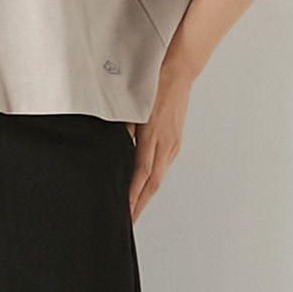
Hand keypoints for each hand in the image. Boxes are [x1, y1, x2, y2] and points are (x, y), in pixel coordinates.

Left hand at [125, 67, 192, 222]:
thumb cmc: (154, 83)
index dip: (133, 196)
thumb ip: (123, 129)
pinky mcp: (175, 140)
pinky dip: (154, 179)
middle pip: (152, 182)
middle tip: (129, 220)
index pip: (141, 174)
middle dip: (140, 204)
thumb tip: (114, 147)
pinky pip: (163, 165)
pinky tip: (146, 184)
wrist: (179, 71)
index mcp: (153, 136)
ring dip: (147, 194)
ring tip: (135, 207)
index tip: (125, 211)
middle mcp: (166, 144)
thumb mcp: (132, 106)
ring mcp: (173, 143)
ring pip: (159, 176)